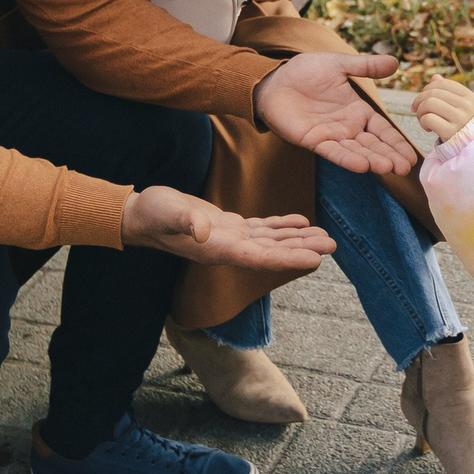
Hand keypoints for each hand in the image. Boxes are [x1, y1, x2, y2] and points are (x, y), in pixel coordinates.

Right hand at [121, 185, 335, 271]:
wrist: (140, 215)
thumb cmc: (152, 215)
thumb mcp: (168, 213)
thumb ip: (185, 221)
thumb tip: (202, 230)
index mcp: (220, 249)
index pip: (262, 258)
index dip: (290, 259)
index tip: (316, 260)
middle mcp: (229, 248)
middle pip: (274, 252)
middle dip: (303, 249)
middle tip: (333, 246)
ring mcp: (230, 238)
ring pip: (272, 241)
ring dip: (299, 239)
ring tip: (326, 237)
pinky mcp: (228, 226)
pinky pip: (262, 229)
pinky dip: (282, 226)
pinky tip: (300, 222)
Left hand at [255, 50, 413, 173]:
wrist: (273, 79)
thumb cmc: (304, 71)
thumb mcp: (338, 64)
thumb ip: (365, 66)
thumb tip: (395, 63)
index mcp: (357, 111)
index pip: (382, 130)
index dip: (396, 142)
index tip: (412, 156)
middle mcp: (347, 127)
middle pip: (373, 145)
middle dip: (389, 156)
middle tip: (405, 168)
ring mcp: (331, 136)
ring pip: (356, 151)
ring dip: (372, 160)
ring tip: (389, 168)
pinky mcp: (313, 141)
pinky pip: (333, 152)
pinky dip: (347, 159)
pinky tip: (362, 166)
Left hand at [412, 77, 473, 141]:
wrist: (473, 150)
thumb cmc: (464, 127)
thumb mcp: (460, 109)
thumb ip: (449, 93)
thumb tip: (435, 77)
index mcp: (470, 98)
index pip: (443, 83)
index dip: (428, 88)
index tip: (422, 99)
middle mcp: (467, 107)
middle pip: (433, 92)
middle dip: (420, 100)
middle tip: (417, 110)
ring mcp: (460, 120)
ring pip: (429, 103)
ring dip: (420, 112)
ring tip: (423, 119)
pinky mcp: (451, 133)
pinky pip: (428, 119)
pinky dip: (423, 122)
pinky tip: (428, 128)